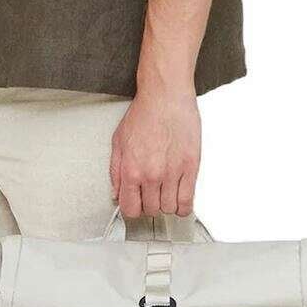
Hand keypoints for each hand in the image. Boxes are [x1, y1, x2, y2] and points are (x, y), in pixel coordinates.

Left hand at [110, 81, 200, 218]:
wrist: (166, 96)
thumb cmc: (144, 114)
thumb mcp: (118, 141)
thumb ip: (116, 171)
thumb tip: (117, 193)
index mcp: (132, 170)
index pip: (131, 208)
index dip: (132, 209)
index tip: (136, 205)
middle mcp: (152, 175)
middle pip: (152, 210)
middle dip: (150, 205)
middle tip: (151, 195)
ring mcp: (173, 172)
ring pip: (170, 208)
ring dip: (166, 204)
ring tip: (165, 194)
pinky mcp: (191, 167)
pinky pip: (187, 200)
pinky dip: (183, 206)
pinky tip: (179, 201)